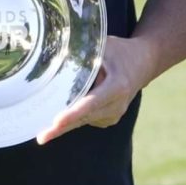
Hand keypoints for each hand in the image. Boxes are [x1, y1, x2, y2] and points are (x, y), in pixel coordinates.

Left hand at [37, 33, 159, 143]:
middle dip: (61, 128)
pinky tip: (64, 111)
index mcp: (117, 86)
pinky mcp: (109, 119)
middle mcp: (117, 104)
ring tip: (45, 130)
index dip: (73, 112)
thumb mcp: (104, 47)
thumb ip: (83, 55)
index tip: (57, 122)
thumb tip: (54, 58)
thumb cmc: (120, 51)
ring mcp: (114, 114)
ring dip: (64, 124)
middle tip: (42, 137)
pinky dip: (73, 117)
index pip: (91, 102)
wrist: (143, 63)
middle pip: (84, 117)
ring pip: (83, 120)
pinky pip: (86, 119)